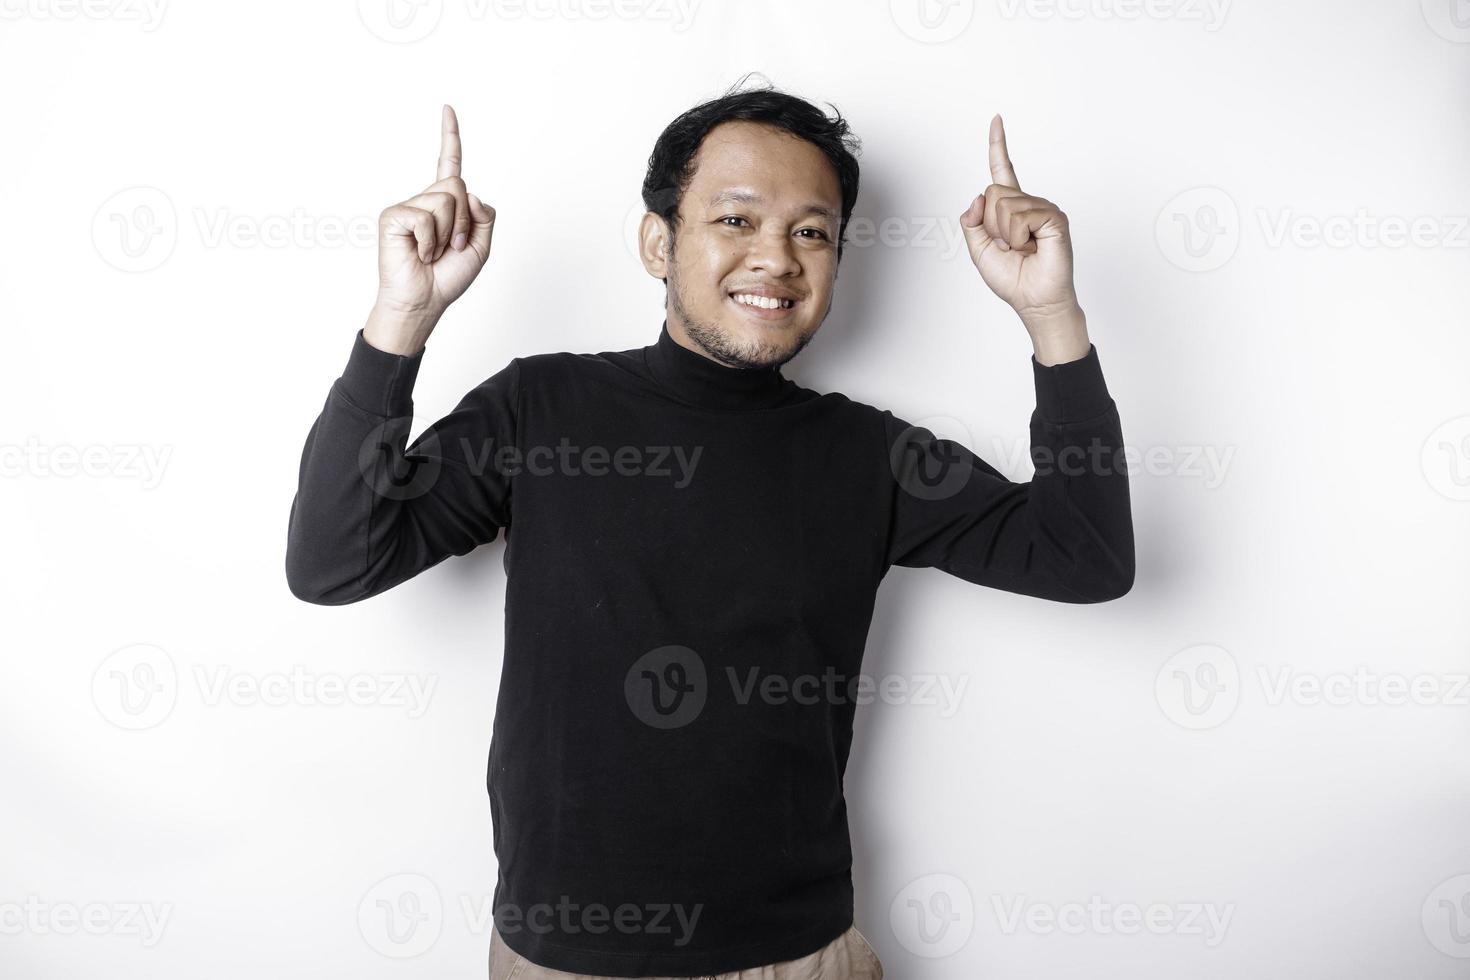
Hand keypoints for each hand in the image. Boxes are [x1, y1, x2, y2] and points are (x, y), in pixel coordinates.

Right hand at [367, 104, 496, 354]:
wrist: (424, 301)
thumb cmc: (447, 278)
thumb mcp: (481, 248)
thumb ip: (485, 217)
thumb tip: (472, 193)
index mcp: (446, 205)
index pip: (449, 164)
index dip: (450, 137)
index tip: (447, 109)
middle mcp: (426, 200)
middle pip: (458, 186)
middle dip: (465, 220)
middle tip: (454, 246)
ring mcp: (408, 206)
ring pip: (446, 200)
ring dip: (449, 232)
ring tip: (435, 252)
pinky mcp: (393, 216)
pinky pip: (425, 216)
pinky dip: (431, 240)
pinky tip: (420, 253)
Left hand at [960, 115, 1087, 360]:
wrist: (1034, 300)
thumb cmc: (1012, 279)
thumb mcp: (978, 250)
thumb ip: (971, 222)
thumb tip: (979, 195)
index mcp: (1010, 209)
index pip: (1002, 171)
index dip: (998, 145)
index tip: (996, 119)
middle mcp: (1028, 204)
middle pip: (993, 192)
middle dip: (990, 224)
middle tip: (1008, 246)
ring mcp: (1043, 209)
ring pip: (1004, 204)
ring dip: (1004, 233)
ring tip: (1021, 249)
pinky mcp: (1054, 218)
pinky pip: (1021, 216)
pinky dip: (1018, 236)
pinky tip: (1031, 246)